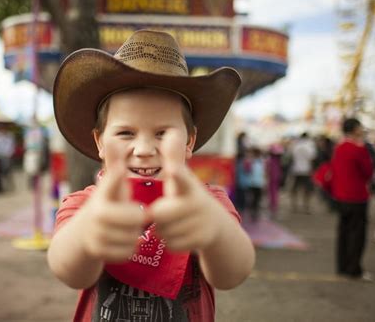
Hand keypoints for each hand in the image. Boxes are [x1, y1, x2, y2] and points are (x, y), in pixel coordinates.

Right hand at [78, 164, 146, 261]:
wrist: (81, 234)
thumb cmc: (106, 203)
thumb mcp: (111, 184)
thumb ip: (115, 164)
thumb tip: (113, 137)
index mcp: (103, 193)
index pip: (113, 180)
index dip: (117, 173)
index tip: (119, 159)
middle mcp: (96, 212)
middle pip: (135, 219)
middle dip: (139, 219)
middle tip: (135, 216)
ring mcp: (95, 232)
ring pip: (133, 237)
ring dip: (135, 235)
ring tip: (128, 228)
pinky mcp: (97, 251)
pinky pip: (127, 252)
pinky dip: (129, 248)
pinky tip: (123, 240)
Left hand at [149, 132, 225, 251]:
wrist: (216, 224)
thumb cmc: (189, 196)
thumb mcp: (183, 177)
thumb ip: (174, 158)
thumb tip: (172, 131)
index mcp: (188, 186)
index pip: (181, 178)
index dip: (176, 173)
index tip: (172, 169)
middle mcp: (196, 202)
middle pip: (160, 213)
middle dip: (159, 214)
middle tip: (168, 210)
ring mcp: (201, 222)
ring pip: (163, 231)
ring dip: (163, 229)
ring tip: (175, 221)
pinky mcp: (202, 240)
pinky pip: (171, 244)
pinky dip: (171, 241)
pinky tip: (179, 233)